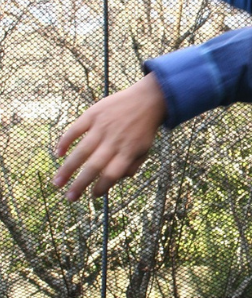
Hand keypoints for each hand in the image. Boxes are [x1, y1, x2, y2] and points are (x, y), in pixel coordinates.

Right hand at [52, 74, 166, 200]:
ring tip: (57, 183)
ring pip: (81, 151)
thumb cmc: (145, 128)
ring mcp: (102, 127)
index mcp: (128, 151)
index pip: (112, 174)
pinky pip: (75, 130)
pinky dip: (65, 142)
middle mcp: (114, 141)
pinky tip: (58, 154)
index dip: (101, 187)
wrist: (148, 99)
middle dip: (80, 184)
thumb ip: (133, 165)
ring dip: (67, 169)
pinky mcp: (93, 115)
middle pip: (94, 167)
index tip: (92, 196)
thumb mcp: (145, 149)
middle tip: (69, 198)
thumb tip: (117, 180)